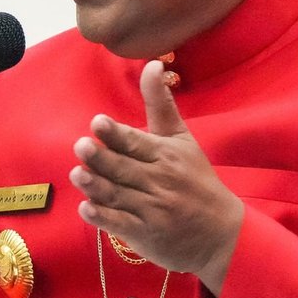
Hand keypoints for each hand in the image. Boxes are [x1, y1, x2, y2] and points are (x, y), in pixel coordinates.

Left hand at [69, 60, 243, 291]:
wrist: (220, 233)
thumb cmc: (196, 179)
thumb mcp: (183, 139)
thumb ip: (161, 104)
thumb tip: (152, 63)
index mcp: (166, 155)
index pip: (136, 142)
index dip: (116, 134)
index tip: (98, 123)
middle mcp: (159, 181)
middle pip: (124, 168)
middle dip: (102, 158)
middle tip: (81, 147)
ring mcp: (152, 209)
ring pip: (119, 195)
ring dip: (96, 186)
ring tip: (77, 174)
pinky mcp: (145, 233)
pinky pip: (120, 225)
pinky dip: (103, 218)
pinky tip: (85, 208)